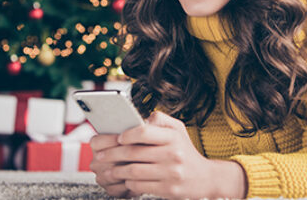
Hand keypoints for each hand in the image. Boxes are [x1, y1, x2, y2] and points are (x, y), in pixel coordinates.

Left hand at [92, 111, 246, 198]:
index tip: (117, 137)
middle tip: (101, 156)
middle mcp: (173, 154)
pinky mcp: (169, 190)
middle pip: (134, 153)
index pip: (144, 132)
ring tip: (108, 169)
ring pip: (134, 171)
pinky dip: (128, 183)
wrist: (206, 178)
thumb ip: (160, 119)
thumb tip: (139, 117)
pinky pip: (140, 186)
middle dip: (113, 154)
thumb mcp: (178, 130)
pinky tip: (124, 180)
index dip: (127, 134)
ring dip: (117, 170)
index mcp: (173, 137)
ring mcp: (171, 173)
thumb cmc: (185, 151)